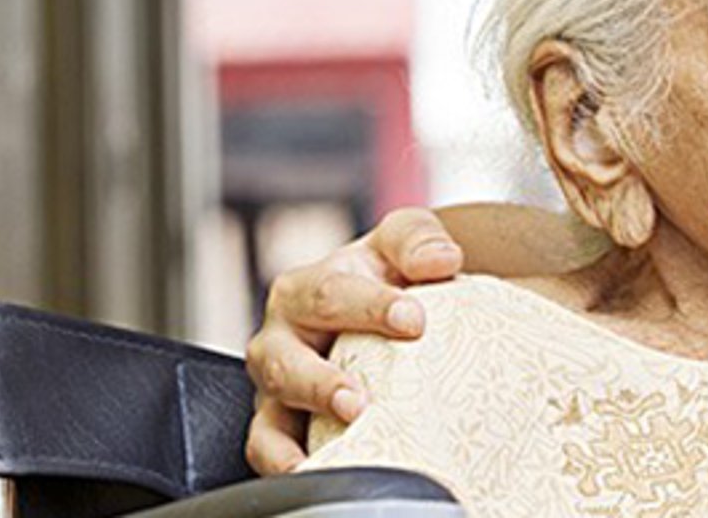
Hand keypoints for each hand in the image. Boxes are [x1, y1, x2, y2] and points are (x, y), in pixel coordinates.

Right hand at [243, 208, 463, 473]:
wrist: (372, 313)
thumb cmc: (385, 276)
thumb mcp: (400, 245)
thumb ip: (418, 241)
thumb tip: (441, 260)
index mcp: (308, 287)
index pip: (332, 293)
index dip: (371, 306)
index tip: (414, 320)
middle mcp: (283, 334)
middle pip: (288, 356)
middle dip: (321, 381)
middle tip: (360, 398)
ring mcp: (277, 381)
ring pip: (274, 402)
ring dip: (305, 420)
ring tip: (345, 428)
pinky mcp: (278, 421)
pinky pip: (266, 443)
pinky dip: (281, 458)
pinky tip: (311, 467)